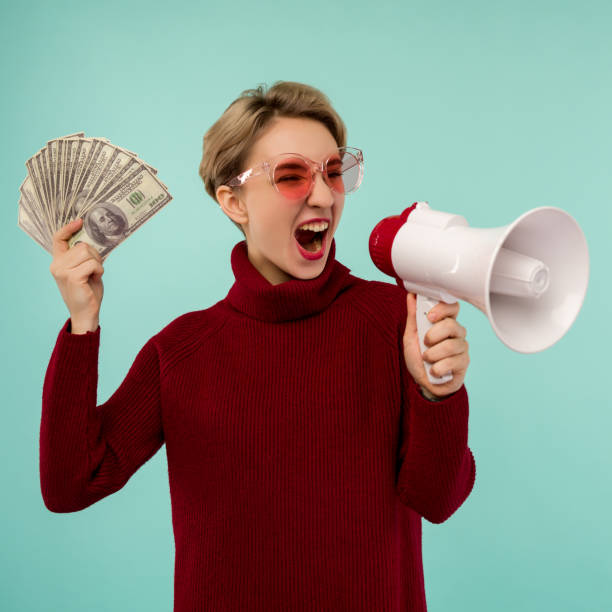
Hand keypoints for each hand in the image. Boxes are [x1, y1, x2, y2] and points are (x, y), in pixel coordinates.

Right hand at [49, 219, 103, 333]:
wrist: (86, 313)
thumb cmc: (88, 291)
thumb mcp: (85, 270)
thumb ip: (85, 257)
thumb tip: (95, 240)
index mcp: (58, 262)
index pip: (58, 239)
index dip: (68, 228)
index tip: (79, 221)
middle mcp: (57, 265)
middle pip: (81, 245)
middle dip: (94, 255)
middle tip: (95, 268)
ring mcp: (63, 270)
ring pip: (87, 252)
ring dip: (97, 263)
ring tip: (95, 274)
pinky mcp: (72, 276)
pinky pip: (92, 263)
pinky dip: (99, 269)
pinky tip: (96, 278)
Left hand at [402, 292, 469, 399]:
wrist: (423, 382)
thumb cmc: (419, 358)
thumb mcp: (411, 336)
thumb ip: (413, 316)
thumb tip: (411, 295)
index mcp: (445, 323)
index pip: (452, 307)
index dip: (442, 309)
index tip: (429, 316)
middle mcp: (456, 333)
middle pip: (451, 325)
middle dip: (433, 335)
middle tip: (425, 343)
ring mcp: (462, 348)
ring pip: (450, 345)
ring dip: (432, 354)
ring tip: (427, 359)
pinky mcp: (463, 364)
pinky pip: (451, 362)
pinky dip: (437, 368)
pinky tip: (434, 371)